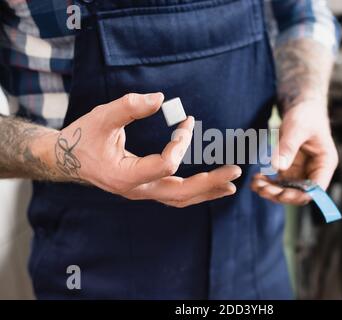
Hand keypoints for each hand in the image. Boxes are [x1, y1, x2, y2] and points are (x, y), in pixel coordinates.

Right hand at [36, 93, 240, 206]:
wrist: (68, 159)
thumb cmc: (83, 137)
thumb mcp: (101, 116)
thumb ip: (129, 106)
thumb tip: (160, 98)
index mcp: (125, 176)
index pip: (166, 166)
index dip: (180, 144)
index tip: (185, 122)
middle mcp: (136, 190)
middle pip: (180, 193)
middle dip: (210, 182)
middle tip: (236, 171)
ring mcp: (142, 192)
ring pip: (180, 199)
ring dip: (207, 191)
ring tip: (232, 185)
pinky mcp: (146, 189)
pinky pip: (175, 195)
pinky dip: (196, 191)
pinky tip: (212, 185)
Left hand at [251, 98, 337, 204]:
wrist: (301, 107)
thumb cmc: (306, 114)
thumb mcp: (297, 127)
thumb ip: (288, 147)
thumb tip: (277, 168)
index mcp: (325, 163)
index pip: (316, 189)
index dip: (299, 195)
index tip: (280, 194)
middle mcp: (315, 171)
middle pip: (299, 193)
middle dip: (280, 194)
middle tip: (261, 188)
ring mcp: (302, 172)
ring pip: (287, 190)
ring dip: (271, 191)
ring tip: (254, 184)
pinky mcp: (290, 169)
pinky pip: (278, 182)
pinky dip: (267, 182)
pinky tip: (256, 178)